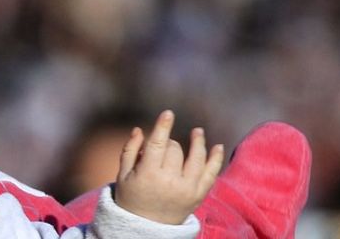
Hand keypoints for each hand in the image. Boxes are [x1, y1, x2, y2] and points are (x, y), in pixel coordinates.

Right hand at [114, 110, 224, 224]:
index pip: (157, 144)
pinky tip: (217, 146)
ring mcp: (187, 189)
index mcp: (148, 174)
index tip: (168, 113)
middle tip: (161, 149)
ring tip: (198, 131)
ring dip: (199, 143)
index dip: (163, 127)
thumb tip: (139, 129)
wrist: (146, 228)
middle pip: (175, 149)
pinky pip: (211, 174)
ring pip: (197, 158)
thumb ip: (129, 151)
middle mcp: (170, 181)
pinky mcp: (198, 196)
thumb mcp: (122, 175)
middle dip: (168, 143)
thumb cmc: (131, 197)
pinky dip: (216, 159)